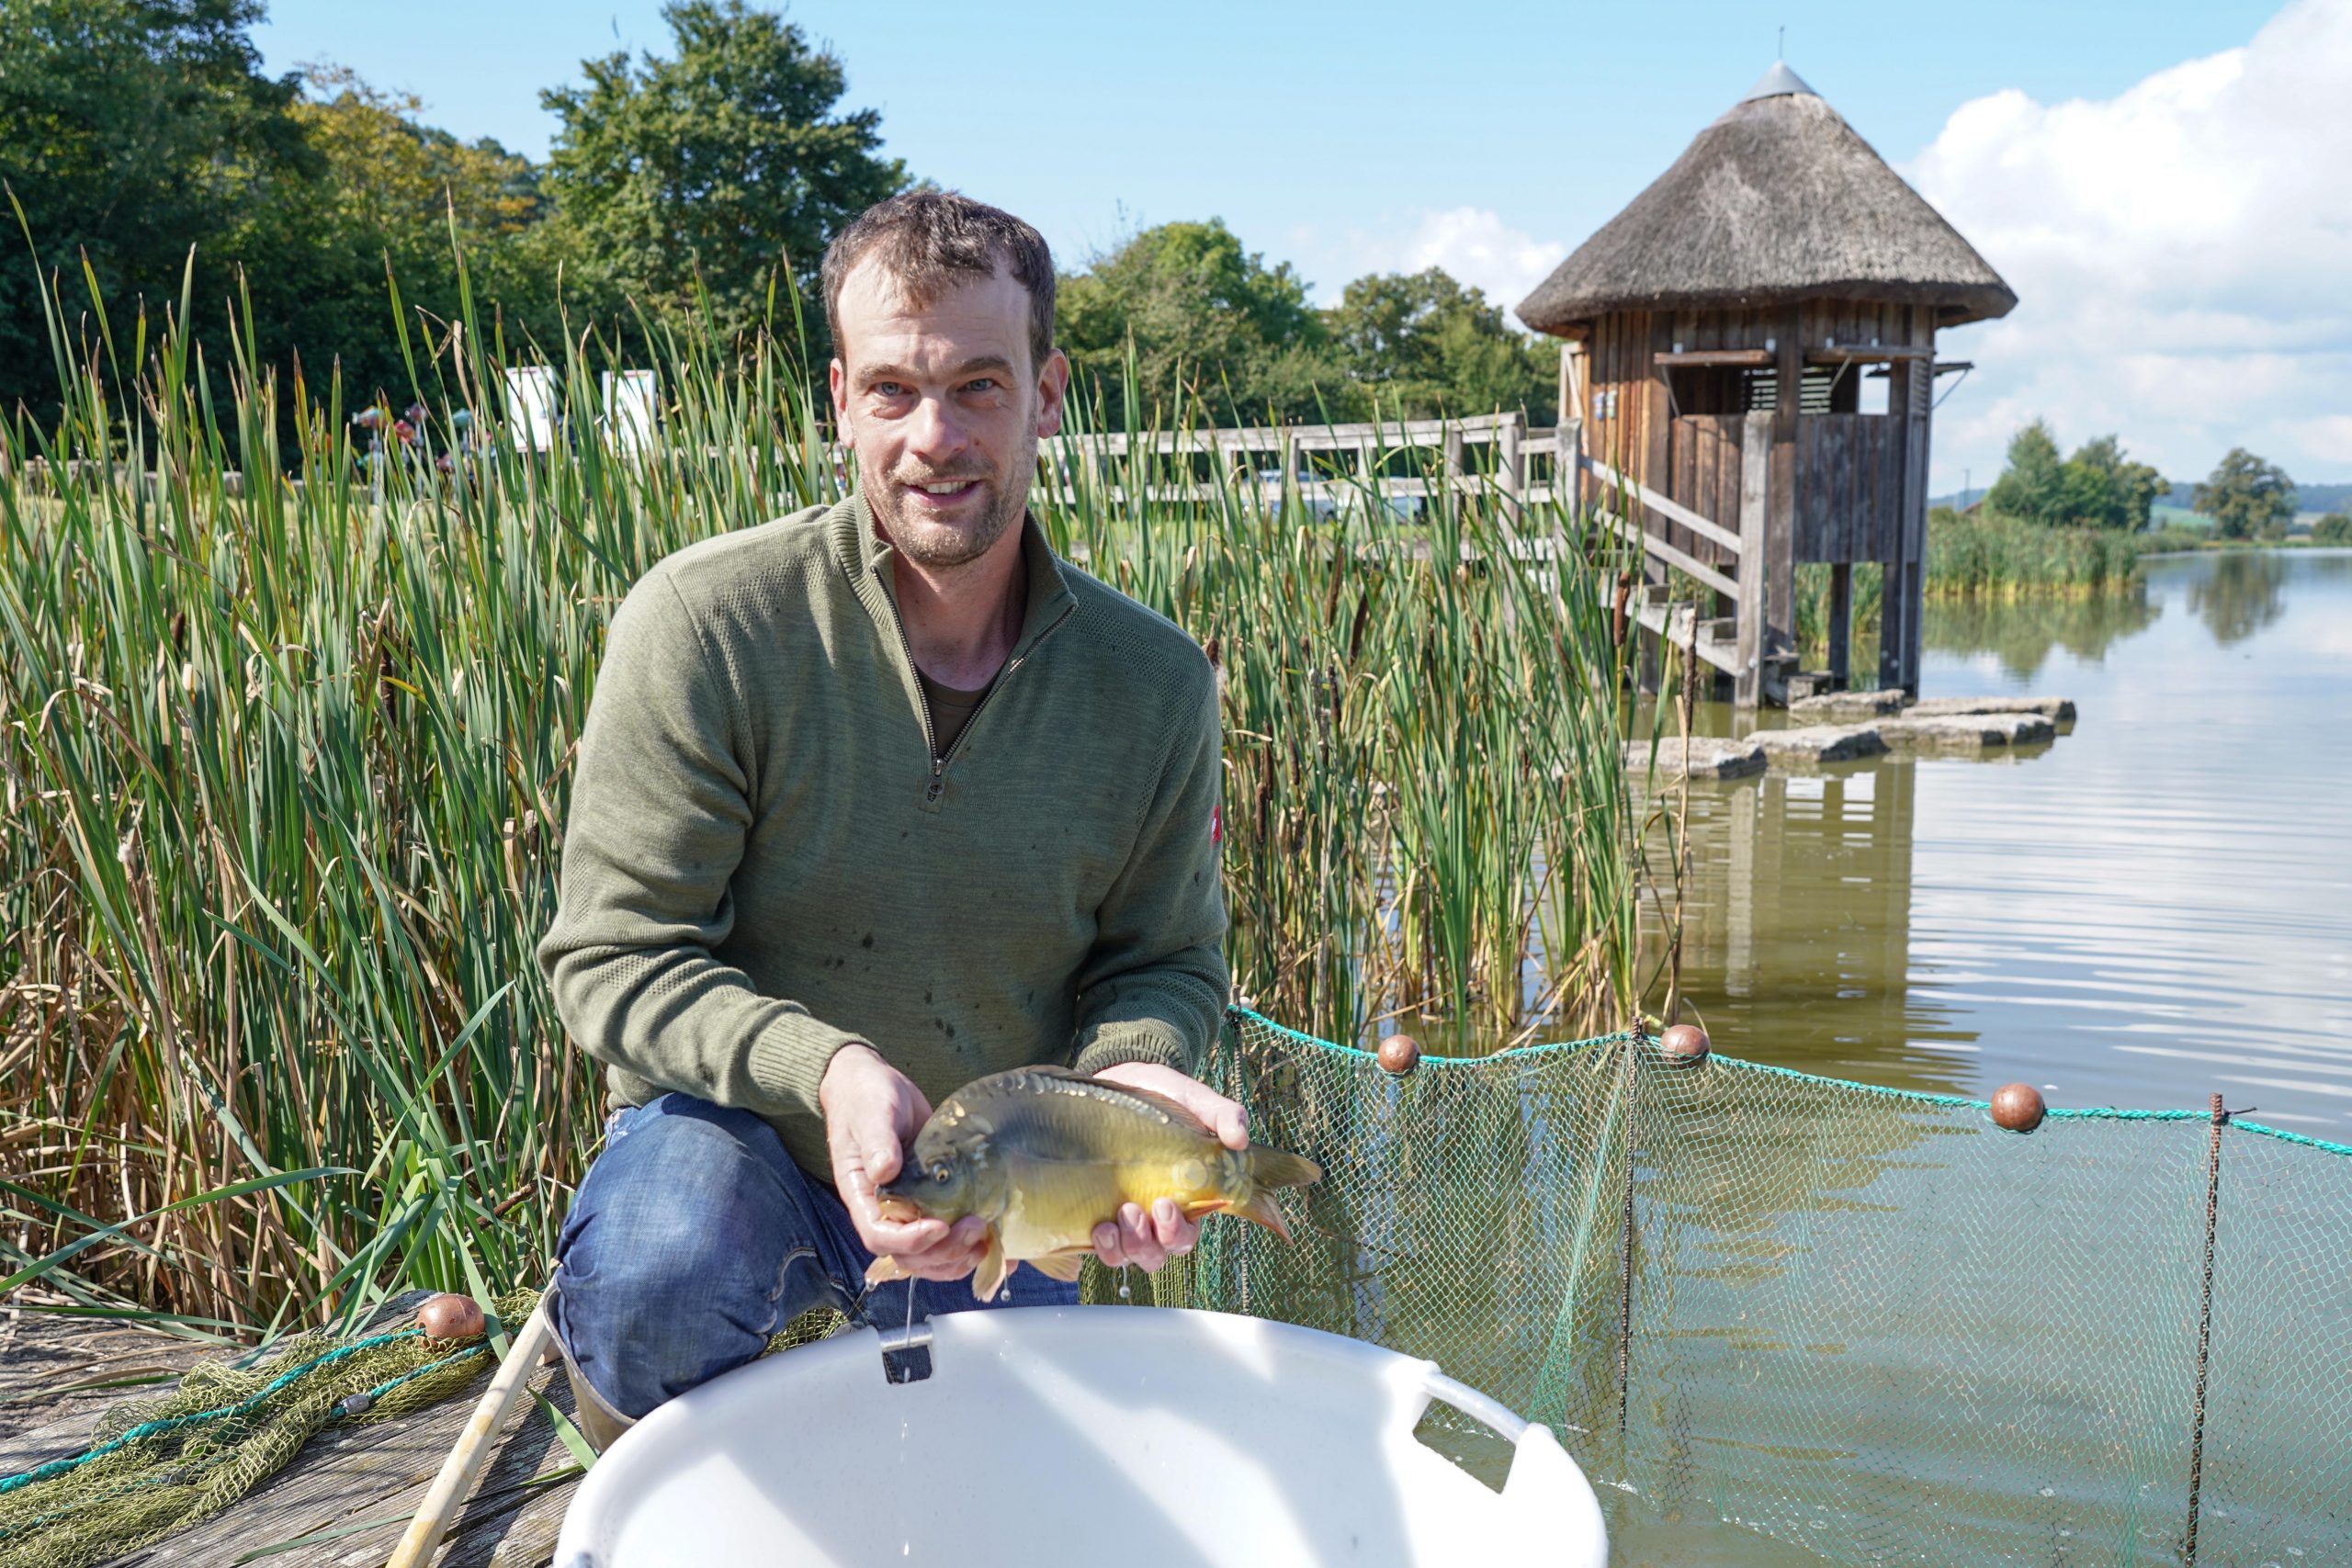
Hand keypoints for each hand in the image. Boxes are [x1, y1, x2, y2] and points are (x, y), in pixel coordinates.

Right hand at [821, 1044, 990, 1282]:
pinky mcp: (934, 1201)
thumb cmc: (867, 1098)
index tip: (939, 1226)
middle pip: (909, 1256)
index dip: (909, 1242)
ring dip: (958, 1256)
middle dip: (943, 1251)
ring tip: (987, 1240)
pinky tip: (999, 1246)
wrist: (878, 1087)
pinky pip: (948, 1237)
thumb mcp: (872, 1113)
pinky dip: (971, 1248)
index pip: (879, 1236)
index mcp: (862, 1195)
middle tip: (975, 1227)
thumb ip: (878, 1141)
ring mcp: (911, 1208)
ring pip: (930, 1255)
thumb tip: (884, 1170)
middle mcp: (886, 1210)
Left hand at [1087, 1062, 1248, 1271]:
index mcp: (1182, 1197)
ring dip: (1129, 1246)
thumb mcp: (1195, 1100)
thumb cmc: (1161, 1096)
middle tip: (1148, 1207)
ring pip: (1130, 1256)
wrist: (1116, 1079)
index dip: (1178, 1232)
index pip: (1186, 1234)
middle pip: (1160, 1252)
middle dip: (1154, 1241)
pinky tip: (1101, 1227)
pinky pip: (1103, 1248)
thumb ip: (1223, 1115)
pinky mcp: (1093, 1212)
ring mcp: (1121, 1217)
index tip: (1167, 1205)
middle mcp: (1151, 1215)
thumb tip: (1239, 1139)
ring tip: (1122, 1214)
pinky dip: (1104, 1247)